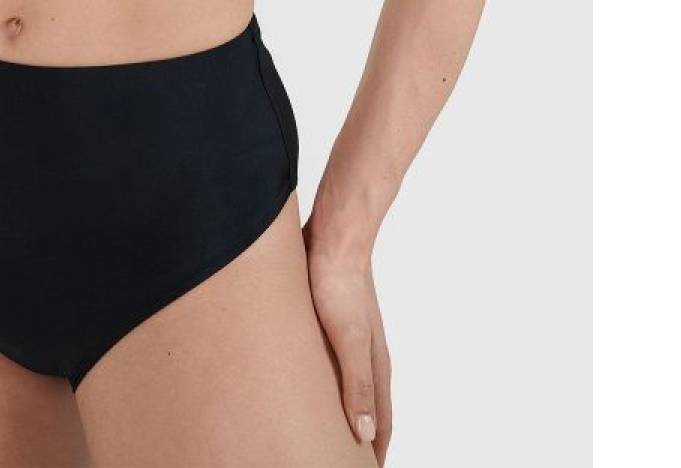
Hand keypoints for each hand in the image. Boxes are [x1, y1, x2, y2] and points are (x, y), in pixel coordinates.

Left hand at [303, 225, 392, 464]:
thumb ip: (357, 384)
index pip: (380, 420)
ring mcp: (347, 335)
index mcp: (374, 363)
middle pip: (365, 405)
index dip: (374, 450)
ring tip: (320, 428)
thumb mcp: (349, 338)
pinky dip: (320, 380)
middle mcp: (365, 352)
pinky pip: (326, 360)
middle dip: (358, 435)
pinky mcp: (327, 318)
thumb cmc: (340, 283)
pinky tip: (300, 380)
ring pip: (345, 382)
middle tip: (340, 457)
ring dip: (338, 408)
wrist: (333, 235)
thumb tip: (363, 436)